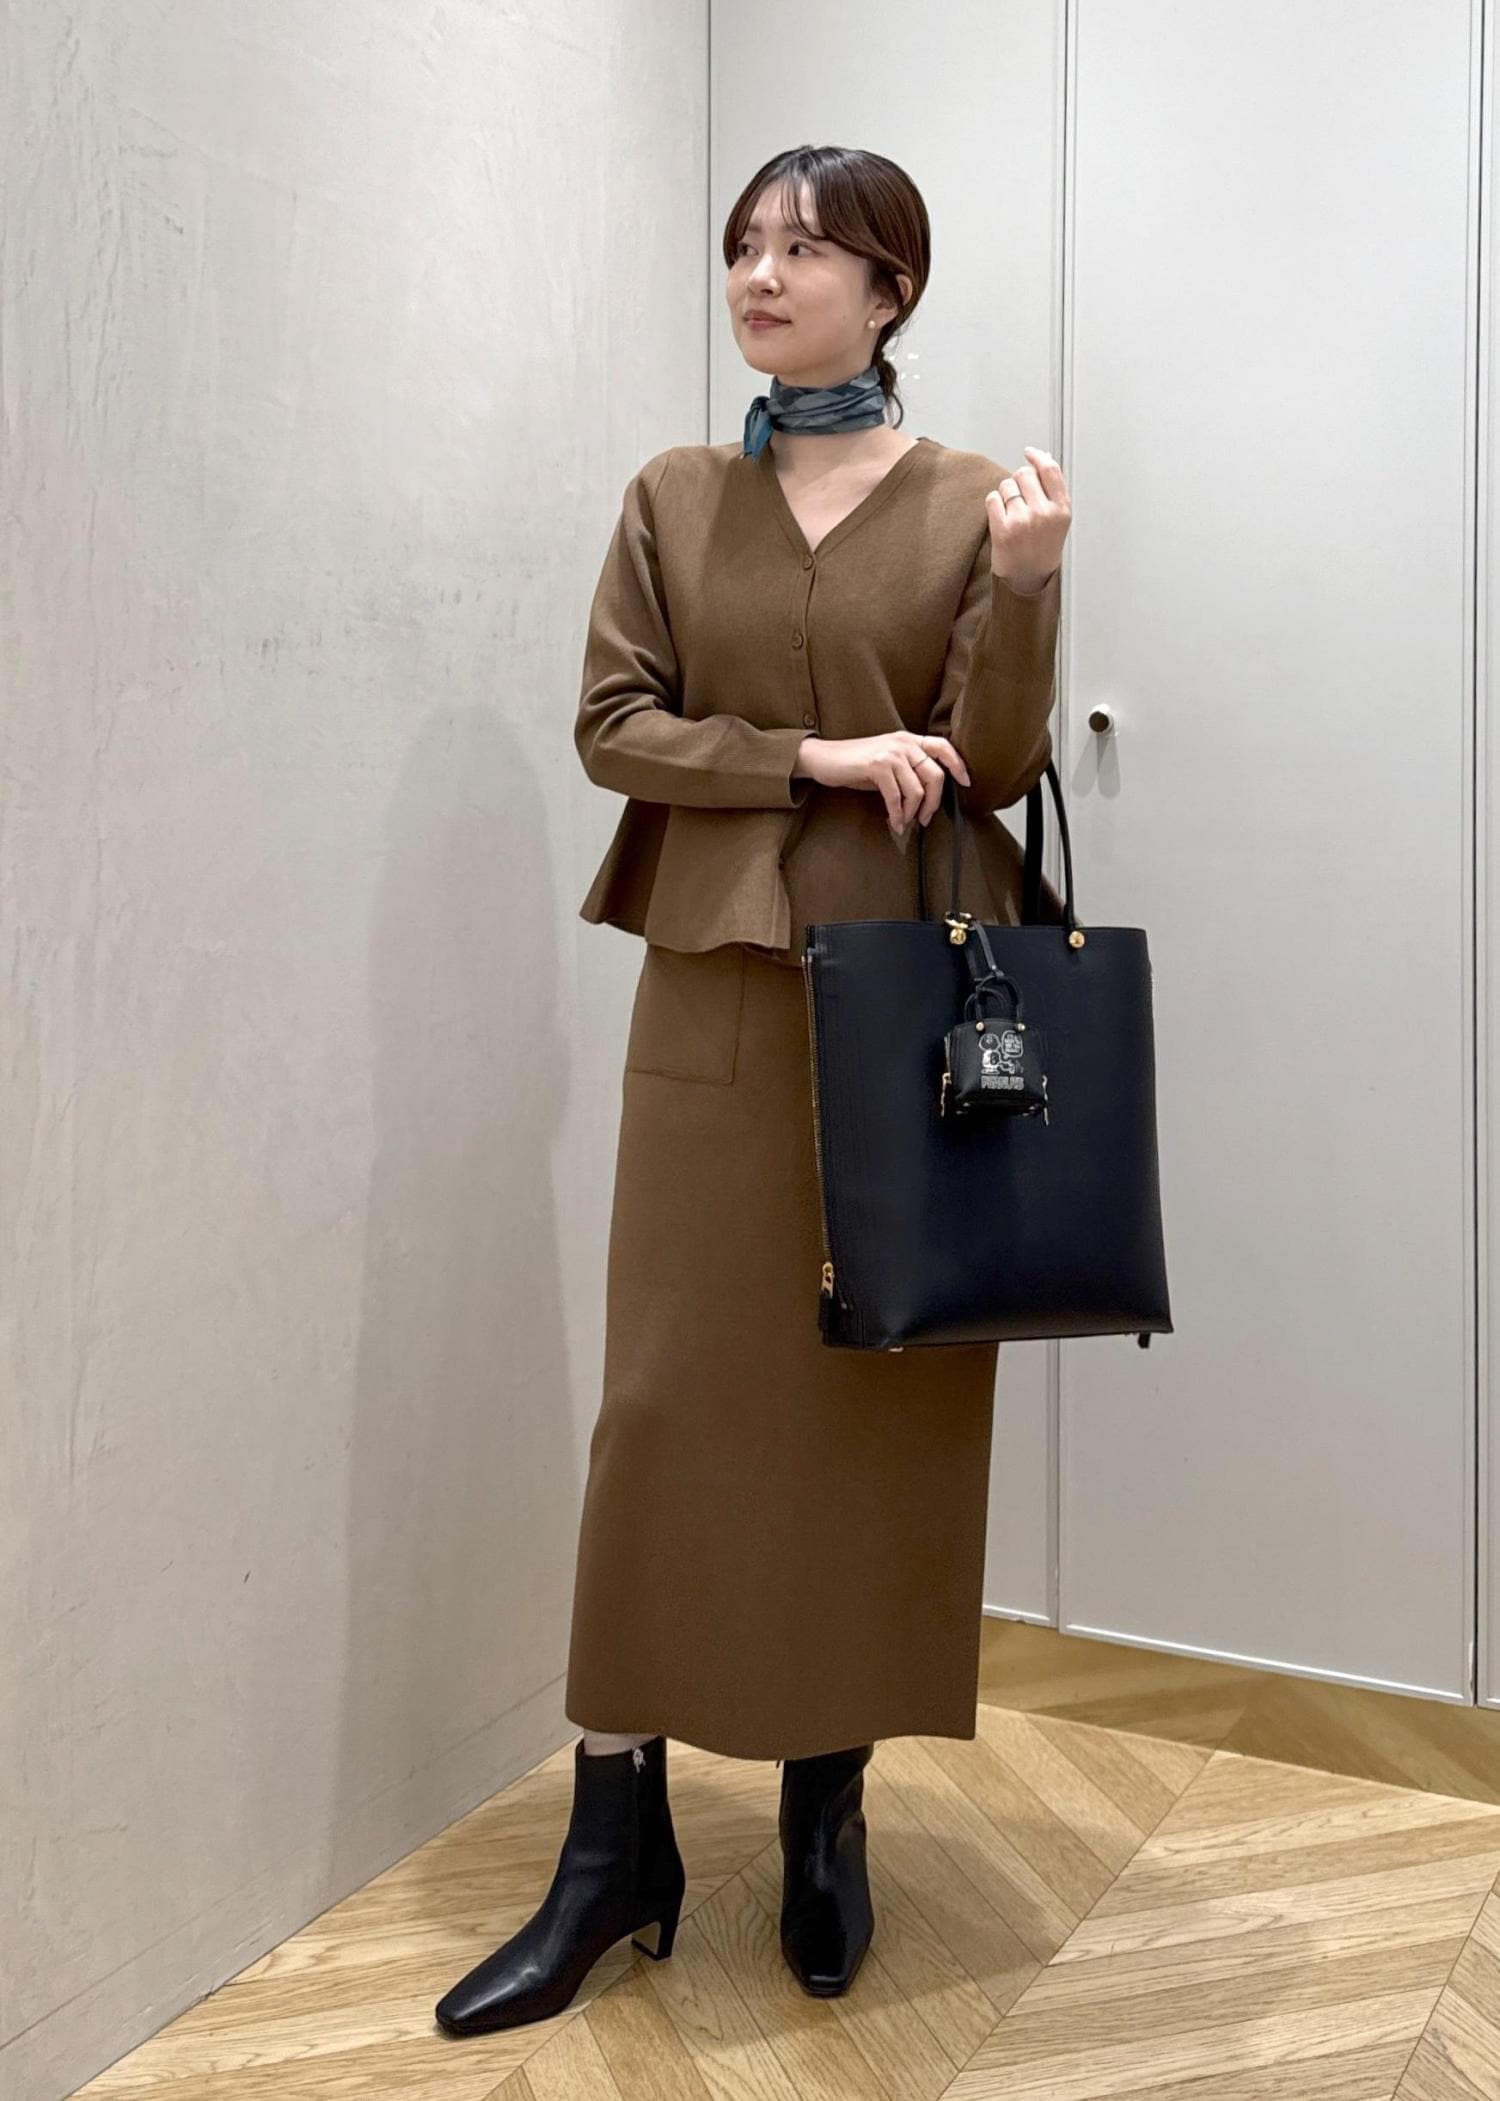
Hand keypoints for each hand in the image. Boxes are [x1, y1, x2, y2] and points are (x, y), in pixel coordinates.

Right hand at [796, 730, 970, 836]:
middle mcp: (903, 743)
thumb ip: (909, 772)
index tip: (966, 783)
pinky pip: (896, 797)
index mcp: (909, 740)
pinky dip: (897, 814)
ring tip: (904, 822)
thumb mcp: (888, 763)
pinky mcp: (877, 765)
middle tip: (925, 819)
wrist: (824, 759)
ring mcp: (890, 753)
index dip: (958, 765)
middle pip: (935, 775)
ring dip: (912, 812)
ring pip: (916, 790)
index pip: (943, 747)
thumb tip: (928, 797)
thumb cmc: (856, 765)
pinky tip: (894, 823)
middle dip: (933, 802)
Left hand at [986, 445, 1070, 591]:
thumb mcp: (1058, 519)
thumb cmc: (1042, 548)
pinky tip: (1000, 517)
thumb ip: (1052, 490)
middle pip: (1024, 474)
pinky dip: (993, 504)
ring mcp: (1023, 521)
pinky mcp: (1003, 529)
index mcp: (1061, 509)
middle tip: (1019, 498)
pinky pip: (992, 498)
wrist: (1028, 579)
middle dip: (1018, 481)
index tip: (1029, 453)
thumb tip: (1042, 457)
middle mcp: (1044, 513)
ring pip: (1007, 485)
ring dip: (1005, 494)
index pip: (1050, 470)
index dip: (1038, 458)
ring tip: (1011, 512)